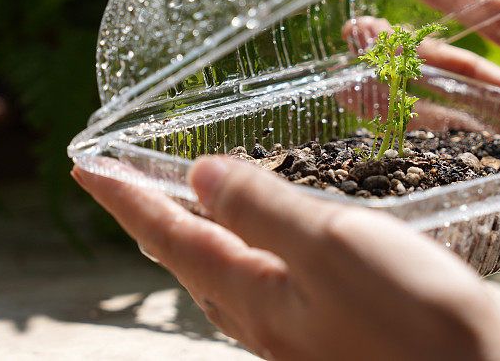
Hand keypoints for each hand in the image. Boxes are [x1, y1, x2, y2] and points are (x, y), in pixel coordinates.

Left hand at [72, 158, 499, 359]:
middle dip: (151, 218)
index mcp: (254, 297)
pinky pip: (264, 285)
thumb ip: (262, 210)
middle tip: (127, 184)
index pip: (169, 237)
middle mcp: (265, 322)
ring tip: (184, 205)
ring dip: (195, 235)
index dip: (125, 198)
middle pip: (187, 261)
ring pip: (224, 276)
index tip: (85, 166)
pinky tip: (267, 241)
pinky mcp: (330, 333)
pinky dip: (246, 251)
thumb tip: (199, 178)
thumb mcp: (331, 247)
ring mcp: (296, 333)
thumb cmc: (414, 321)